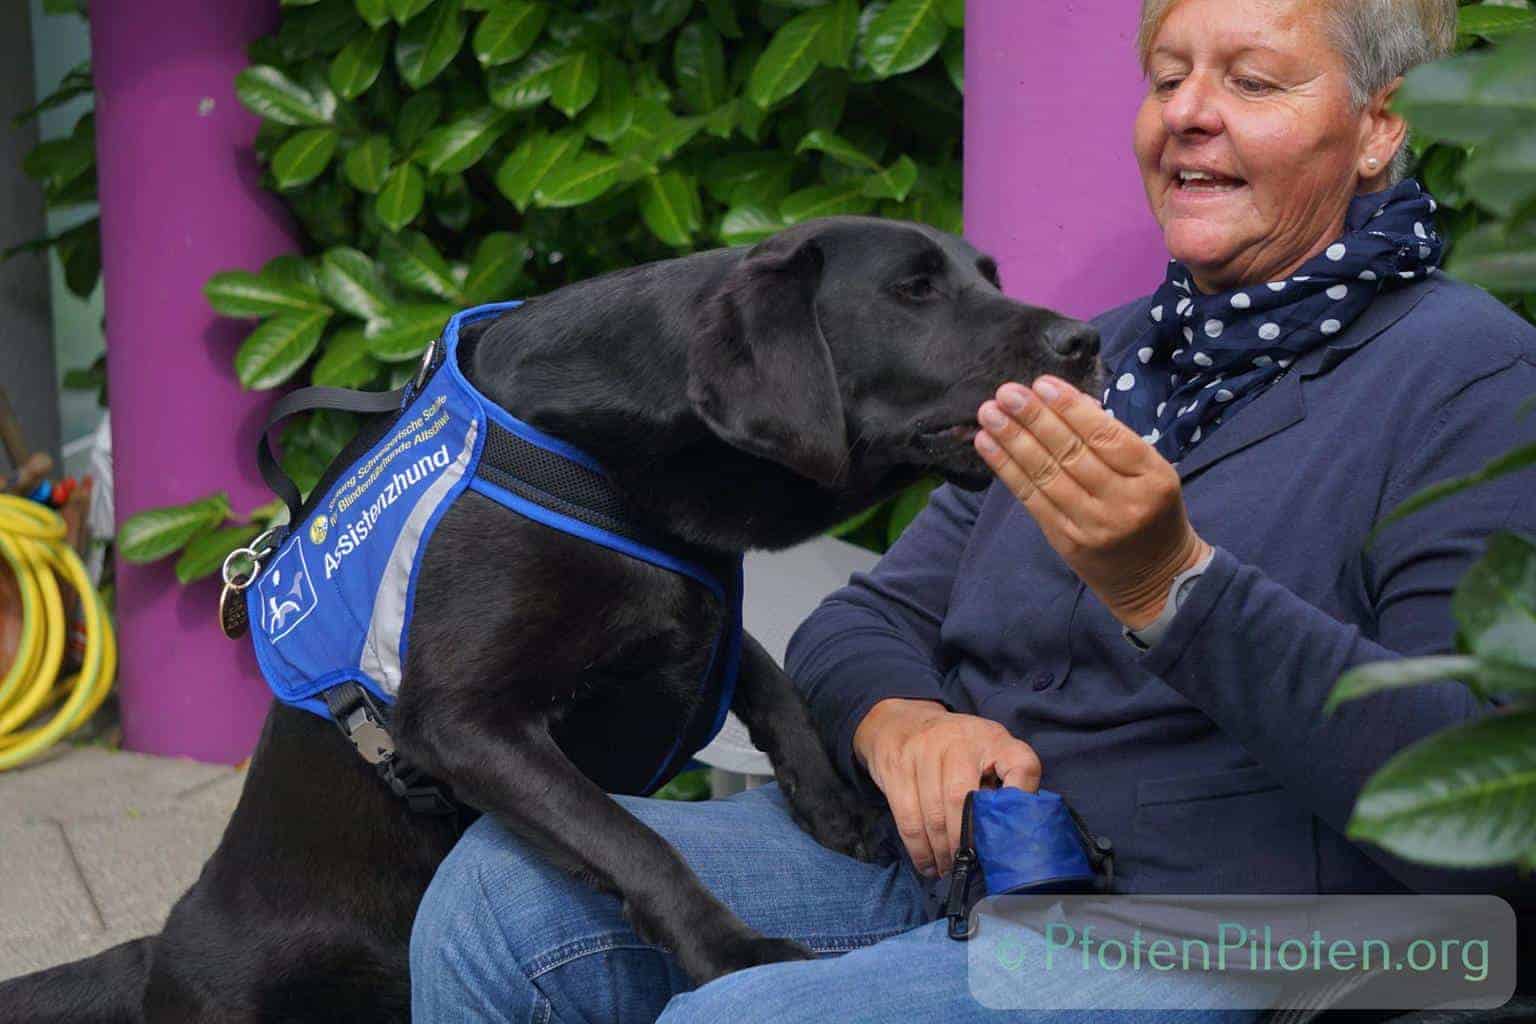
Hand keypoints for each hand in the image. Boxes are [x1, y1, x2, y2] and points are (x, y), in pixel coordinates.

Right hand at [852, 698, 1040, 878]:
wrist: (901, 720)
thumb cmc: (955, 747)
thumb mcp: (988, 749)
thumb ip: (1004, 780)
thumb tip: (1013, 830)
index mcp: (993, 738)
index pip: (1021, 765)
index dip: (1024, 797)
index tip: (1017, 830)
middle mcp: (958, 740)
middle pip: (962, 800)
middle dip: (965, 842)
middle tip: (970, 866)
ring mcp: (922, 751)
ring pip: (932, 813)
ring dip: (941, 851)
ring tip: (948, 869)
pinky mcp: (896, 767)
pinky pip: (907, 816)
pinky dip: (918, 848)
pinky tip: (927, 863)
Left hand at [974, 376, 1211, 629]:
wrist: (1157, 577)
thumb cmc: (1152, 511)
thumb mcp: (1151, 471)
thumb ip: (1113, 438)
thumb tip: (1066, 401)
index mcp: (1152, 477)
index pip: (1106, 436)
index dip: (1071, 409)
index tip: (1041, 384)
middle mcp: (1123, 502)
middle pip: (1071, 453)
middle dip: (1034, 419)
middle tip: (1006, 392)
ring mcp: (1093, 525)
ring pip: (1047, 475)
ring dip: (1012, 441)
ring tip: (989, 414)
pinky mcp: (1066, 541)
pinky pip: (1032, 499)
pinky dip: (1007, 469)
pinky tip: (988, 445)